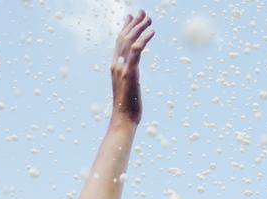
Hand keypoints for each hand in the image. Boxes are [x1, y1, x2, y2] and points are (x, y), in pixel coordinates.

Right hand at [111, 11, 153, 125]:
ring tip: (149, 18)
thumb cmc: (127, 107)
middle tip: (142, 12)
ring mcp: (122, 68)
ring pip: (130, 41)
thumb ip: (129, 77)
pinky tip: (152, 31)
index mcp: (115, 67)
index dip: (125, 28)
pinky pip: (137, 51)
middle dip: (133, 23)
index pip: (119, 43)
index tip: (130, 17)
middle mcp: (116, 65)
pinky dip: (144, 38)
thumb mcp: (128, 87)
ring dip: (140, 27)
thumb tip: (133, 74)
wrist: (123, 119)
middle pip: (124, 37)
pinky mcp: (130, 73)